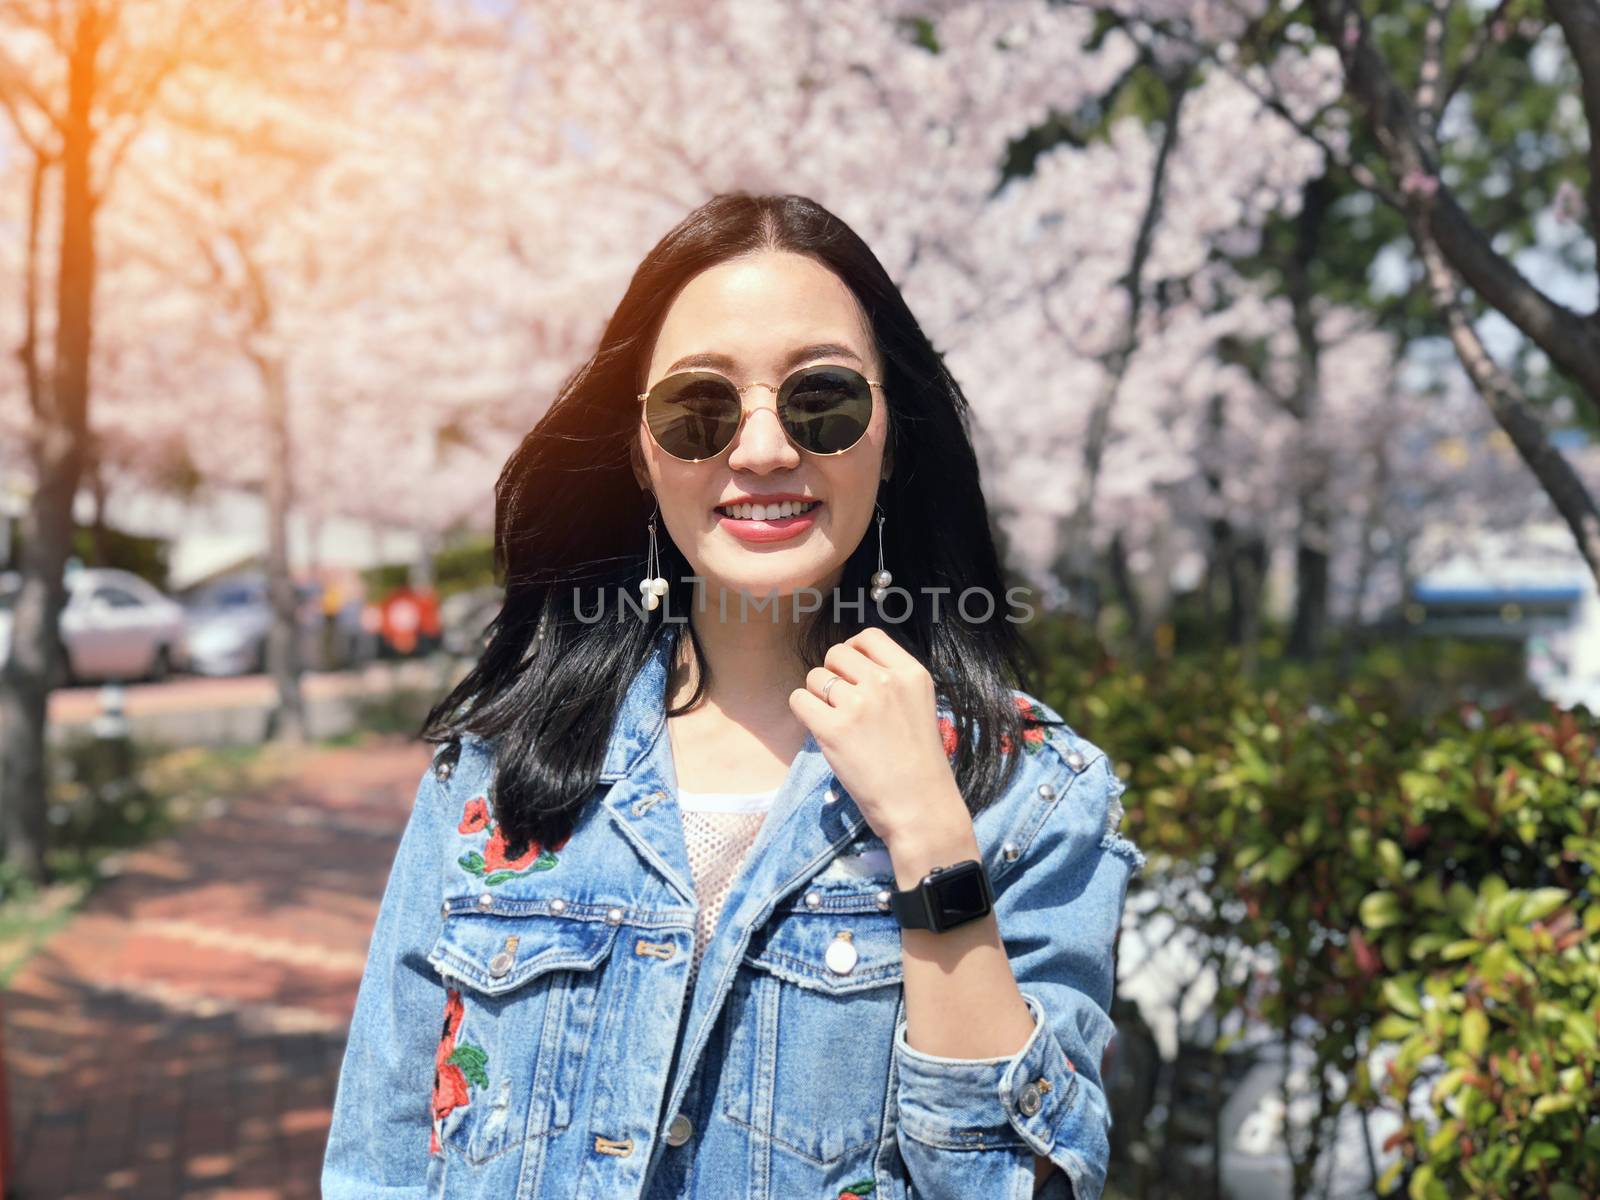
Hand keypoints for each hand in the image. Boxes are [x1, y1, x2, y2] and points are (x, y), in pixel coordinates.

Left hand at [788, 626, 968, 849]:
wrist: (920, 807)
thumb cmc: (919, 764)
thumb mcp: (920, 706)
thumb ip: (892, 682)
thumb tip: (850, 664)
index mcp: (911, 673)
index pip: (868, 637)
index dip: (853, 652)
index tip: (851, 673)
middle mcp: (885, 682)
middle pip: (836, 654)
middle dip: (832, 675)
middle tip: (840, 703)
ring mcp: (859, 704)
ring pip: (815, 677)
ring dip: (817, 696)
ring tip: (834, 721)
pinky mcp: (834, 729)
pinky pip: (799, 700)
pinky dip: (803, 712)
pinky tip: (820, 729)